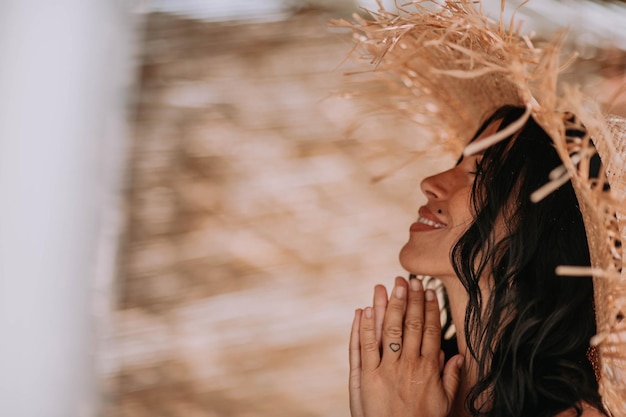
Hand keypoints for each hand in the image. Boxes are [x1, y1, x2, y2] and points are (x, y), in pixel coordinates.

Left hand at [349, 277, 463, 416]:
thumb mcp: (444, 403)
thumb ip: (451, 378)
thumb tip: (459, 356)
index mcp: (428, 368)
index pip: (430, 330)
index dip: (428, 309)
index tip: (427, 291)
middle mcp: (408, 365)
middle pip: (410, 325)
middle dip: (408, 300)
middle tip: (407, 280)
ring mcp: (385, 370)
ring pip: (386, 331)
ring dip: (386, 306)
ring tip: (386, 286)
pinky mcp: (366, 377)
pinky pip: (364, 347)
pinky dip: (363, 327)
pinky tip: (364, 311)